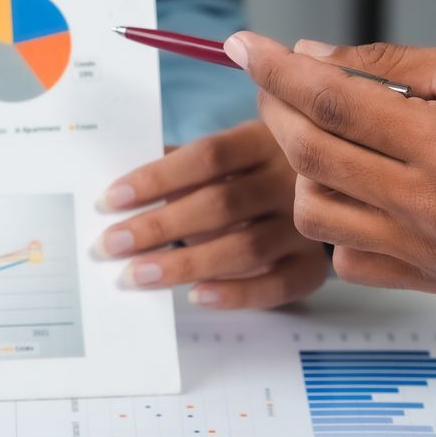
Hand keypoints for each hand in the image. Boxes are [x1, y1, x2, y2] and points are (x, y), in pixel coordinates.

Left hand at [94, 118, 329, 308]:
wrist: (326, 194)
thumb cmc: (247, 172)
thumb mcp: (221, 156)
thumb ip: (176, 166)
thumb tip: (117, 191)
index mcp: (262, 140)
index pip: (206, 156)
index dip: (156, 178)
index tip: (108, 201)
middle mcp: (289, 181)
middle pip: (221, 204)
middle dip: (159, 227)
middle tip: (110, 245)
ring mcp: (305, 226)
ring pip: (245, 248)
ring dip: (185, 264)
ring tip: (137, 276)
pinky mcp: (312, 266)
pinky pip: (277, 286)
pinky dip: (235, 294)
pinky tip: (196, 296)